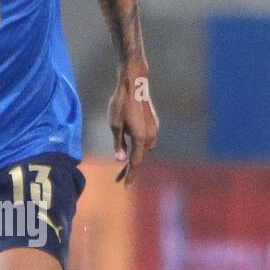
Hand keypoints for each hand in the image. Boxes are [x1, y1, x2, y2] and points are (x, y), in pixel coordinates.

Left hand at [108, 64, 158, 186]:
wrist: (134, 83)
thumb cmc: (121, 103)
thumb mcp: (115, 125)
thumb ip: (118, 144)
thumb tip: (121, 160)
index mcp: (141, 139)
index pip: (135, 163)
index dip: (130, 175)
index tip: (125, 185)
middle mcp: (151, 136)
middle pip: (140, 158)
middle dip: (130, 169)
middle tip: (119, 179)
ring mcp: (154, 129)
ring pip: (144, 149)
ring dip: (135, 157)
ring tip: (123, 164)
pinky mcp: (154, 123)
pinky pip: (146, 141)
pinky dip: (139, 147)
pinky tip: (131, 148)